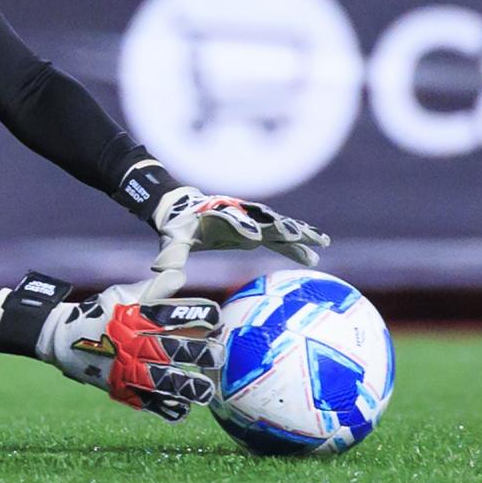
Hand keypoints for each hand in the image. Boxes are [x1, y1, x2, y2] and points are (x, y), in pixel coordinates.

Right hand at [34, 270, 222, 421]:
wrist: (59, 338)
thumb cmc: (97, 313)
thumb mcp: (120, 294)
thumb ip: (153, 290)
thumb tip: (181, 276)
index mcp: (134, 317)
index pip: (171, 315)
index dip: (196, 315)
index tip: (216, 317)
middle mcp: (132, 343)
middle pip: (172, 350)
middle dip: (199, 353)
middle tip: (219, 355)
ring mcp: (125, 368)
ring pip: (162, 381)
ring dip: (187, 387)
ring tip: (207, 392)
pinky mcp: (119, 388)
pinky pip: (146, 401)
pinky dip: (165, 407)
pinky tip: (182, 409)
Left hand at [149, 188, 329, 275]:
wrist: (181, 208)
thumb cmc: (177, 225)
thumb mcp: (172, 239)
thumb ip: (170, 256)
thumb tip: (161, 274)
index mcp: (216, 214)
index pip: (231, 219)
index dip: (241, 226)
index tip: (254, 237)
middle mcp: (237, 212)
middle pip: (262, 218)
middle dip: (280, 226)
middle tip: (300, 236)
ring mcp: (250, 217)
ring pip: (278, 224)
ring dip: (298, 232)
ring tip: (321, 242)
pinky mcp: (257, 226)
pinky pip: (281, 233)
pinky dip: (298, 238)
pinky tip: (318, 246)